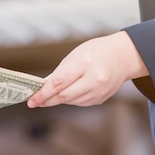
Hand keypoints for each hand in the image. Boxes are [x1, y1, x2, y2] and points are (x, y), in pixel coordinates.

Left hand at [27, 31, 148, 107]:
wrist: (123, 56)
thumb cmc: (96, 51)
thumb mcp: (76, 55)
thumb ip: (60, 72)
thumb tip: (44, 87)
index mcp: (84, 63)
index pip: (58, 83)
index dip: (43, 94)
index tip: (31, 100)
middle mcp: (93, 79)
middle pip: (64, 96)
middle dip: (46, 100)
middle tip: (34, 102)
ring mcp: (99, 91)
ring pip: (71, 101)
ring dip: (57, 100)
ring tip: (47, 97)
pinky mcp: (101, 98)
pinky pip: (80, 102)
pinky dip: (70, 99)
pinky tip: (67, 93)